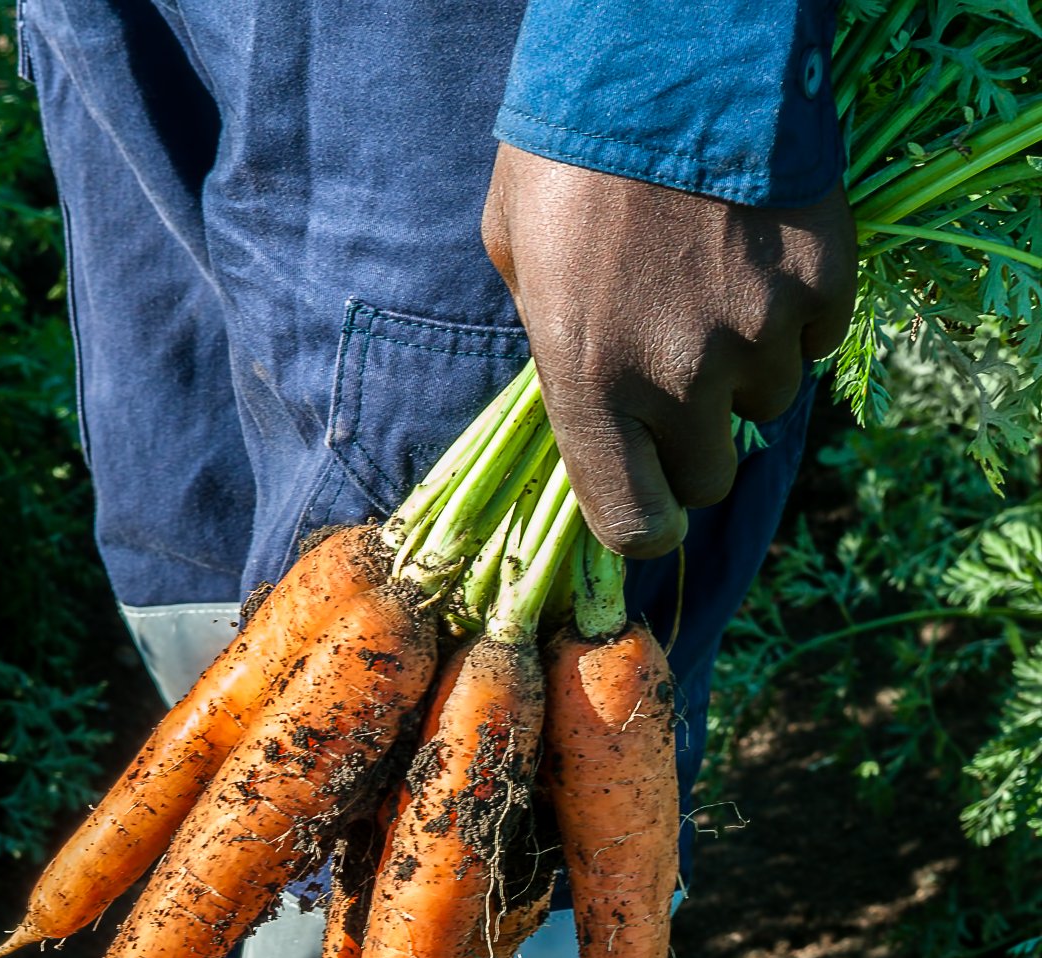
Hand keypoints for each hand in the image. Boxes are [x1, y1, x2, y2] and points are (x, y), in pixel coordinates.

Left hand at [482, 147, 856, 557]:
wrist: (666, 48)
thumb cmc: (569, 147)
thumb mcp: (517, 253)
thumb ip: (548, 337)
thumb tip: (577, 387)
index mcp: (590, 384)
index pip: (635, 526)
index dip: (646, 523)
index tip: (650, 502)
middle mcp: (680, 378)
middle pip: (709, 475)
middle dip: (694, 440)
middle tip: (679, 377)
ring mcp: (759, 333)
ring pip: (768, 404)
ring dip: (746, 370)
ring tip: (713, 292)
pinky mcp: (821, 282)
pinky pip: (817, 339)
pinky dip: (796, 316)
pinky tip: (759, 260)